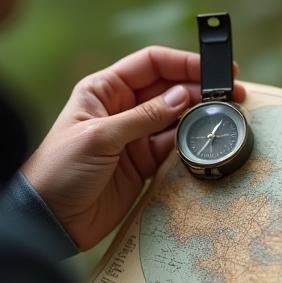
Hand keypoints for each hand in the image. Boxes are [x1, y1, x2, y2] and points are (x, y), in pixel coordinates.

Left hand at [22, 46, 244, 249]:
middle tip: (232, 92)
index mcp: (104, 90)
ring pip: (175, 118)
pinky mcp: (143, 163)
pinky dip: (190, 143)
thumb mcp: (100, 137)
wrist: (50, 219)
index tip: (213, 69)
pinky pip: (173, 147)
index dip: (183, 63)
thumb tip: (182, 96)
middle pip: (168, 88)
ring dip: (199, 115)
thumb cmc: (61, 169)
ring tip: (226, 114)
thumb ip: (143, 117)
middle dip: (199, 88)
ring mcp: (134, 136)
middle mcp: (122, 108)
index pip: (150, 64)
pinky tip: (206, 139)